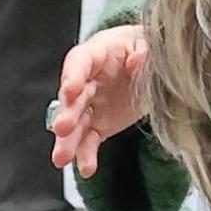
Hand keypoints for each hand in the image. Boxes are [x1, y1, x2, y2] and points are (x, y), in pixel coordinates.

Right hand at [50, 24, 148, 176]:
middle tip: (62, 127)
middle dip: (67, 112)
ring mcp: (92, 105)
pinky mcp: (99, 125)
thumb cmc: (142, 46)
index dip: (73, 75)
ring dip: (68, 141)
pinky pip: (90, 140)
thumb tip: (136, 60)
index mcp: (98, 53)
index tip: (70, 90)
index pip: (79, 62)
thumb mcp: (148, 41)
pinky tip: (87, 168)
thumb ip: (144, 50)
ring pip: (76, 124)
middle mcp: (88, 81)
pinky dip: (87, 155)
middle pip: (74, 97)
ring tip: (62, 157)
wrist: (148, 64)